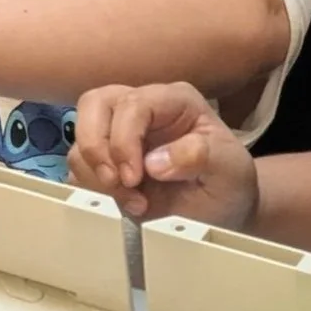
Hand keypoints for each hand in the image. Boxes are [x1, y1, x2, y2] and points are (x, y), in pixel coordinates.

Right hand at [69, 83, 257, 228]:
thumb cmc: (229, 182)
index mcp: (172, 101)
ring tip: (134, 202)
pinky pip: (80, 169)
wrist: (224, 209)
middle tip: (118, 184)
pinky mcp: (108, 164)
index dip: (125, 140)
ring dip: (97, 176)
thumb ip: (199, 156)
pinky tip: (124, 204)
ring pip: (81, 140)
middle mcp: (141, 110)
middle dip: (97, 148)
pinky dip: (92, 189)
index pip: (132, 104)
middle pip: (93, 105)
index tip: (134, 178)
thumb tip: (155, 163)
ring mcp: (119, 136)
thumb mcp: (229, 168)